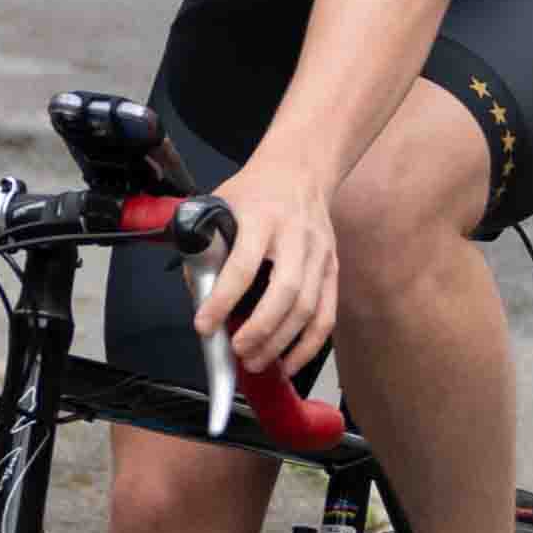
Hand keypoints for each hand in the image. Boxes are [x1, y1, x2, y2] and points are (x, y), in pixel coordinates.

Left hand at [192, 151, 337, 376]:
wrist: (300, 170)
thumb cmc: (254, 193)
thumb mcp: (220, 206)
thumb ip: (207, 249)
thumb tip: (199, 298)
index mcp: (261, 218)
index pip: (243, 265)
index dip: (222, 300)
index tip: (204, 326)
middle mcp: (295, 236)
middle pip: (284, 292)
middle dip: (259, 330)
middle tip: (237, 351)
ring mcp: (320, 254)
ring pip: (307, 309)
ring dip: (281, 343)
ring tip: (255, 362)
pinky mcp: (333, 270)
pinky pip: (326, 316)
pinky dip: (308, 345)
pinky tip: (289, 362)